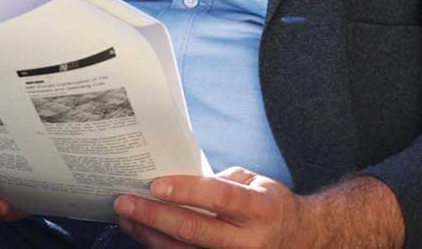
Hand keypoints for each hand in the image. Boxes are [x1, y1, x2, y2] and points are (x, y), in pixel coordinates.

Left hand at [113, 167, 310, 248]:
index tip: (156, 184)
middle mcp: (247, 241)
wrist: (296, 239)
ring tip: (126, 215)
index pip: (218, 198)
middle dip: (153, 214)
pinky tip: (143, 232)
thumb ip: (219, 182)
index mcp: (259, 208)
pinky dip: (159, 246)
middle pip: (193, 229)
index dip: (186, 191)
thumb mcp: (254, 183)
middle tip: (125, 200)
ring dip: (148, 233)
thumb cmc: (269, 205)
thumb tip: (175, 178)